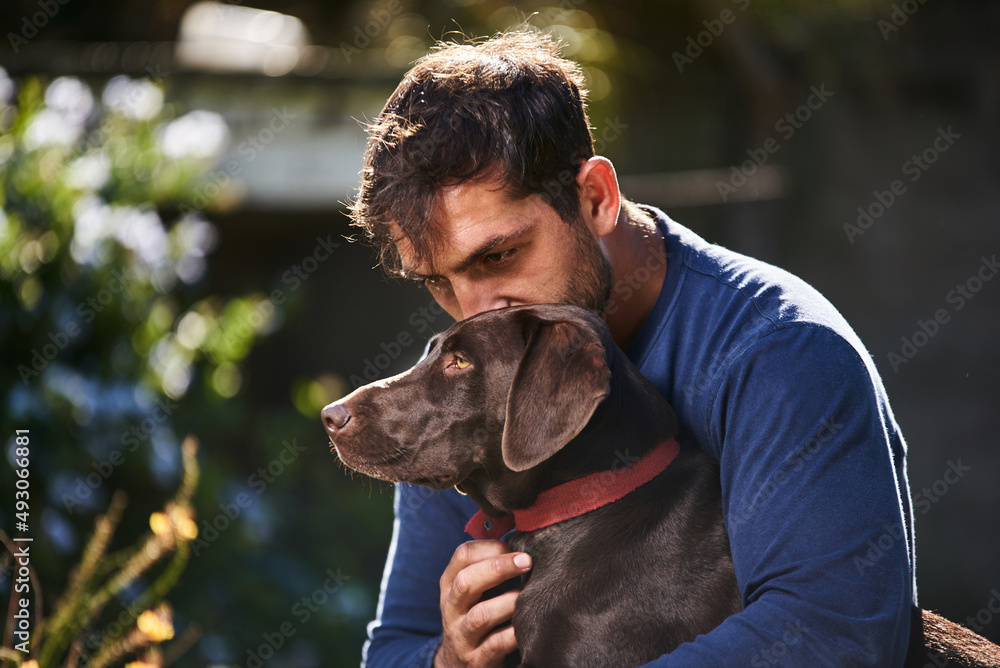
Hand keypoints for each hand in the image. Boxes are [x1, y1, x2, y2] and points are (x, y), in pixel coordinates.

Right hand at [434, 540, 532, 667]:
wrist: (457, 665)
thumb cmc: (475, 617)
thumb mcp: (472, 593)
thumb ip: (488, 569)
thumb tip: (525, 542)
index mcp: (450, 585)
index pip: (462, 555)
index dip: (490, 547)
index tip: (516, 547)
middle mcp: (451, 609)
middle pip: (466, 582)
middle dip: (498, 568)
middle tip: (527, 561)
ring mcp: (461, 636)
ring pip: (480, 616)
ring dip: (508, 602)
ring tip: (528, 595)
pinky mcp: (475, 661)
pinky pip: (495, 645)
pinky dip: (513, 634)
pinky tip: (527, 625)